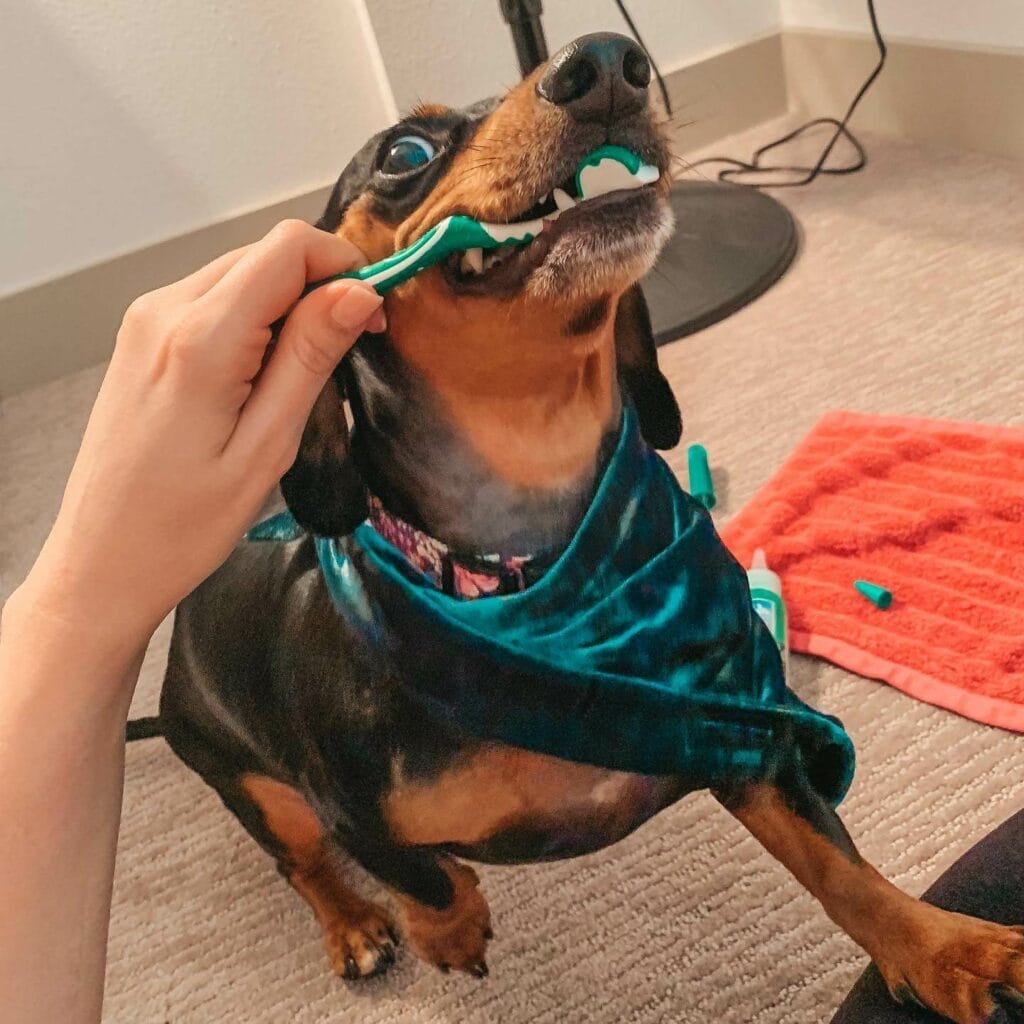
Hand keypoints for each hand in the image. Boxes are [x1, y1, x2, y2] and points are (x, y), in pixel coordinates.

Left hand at [13, 220, 383, 664]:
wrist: (104, 559)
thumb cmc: (184, 525)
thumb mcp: (267, 446)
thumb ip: (310, 358)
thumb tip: (358, 292)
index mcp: (201, 339)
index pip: (288, 248)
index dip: (343, 266)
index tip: (372, 314)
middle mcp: (165, 311)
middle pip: (265, 253)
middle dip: (321, 284)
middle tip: (351, 345)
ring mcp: (146, 320)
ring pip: (241, 271)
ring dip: (288, 302)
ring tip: (307, 369)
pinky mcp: (142, 337)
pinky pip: (214, 298)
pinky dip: (255, 317)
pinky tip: (265, 371)